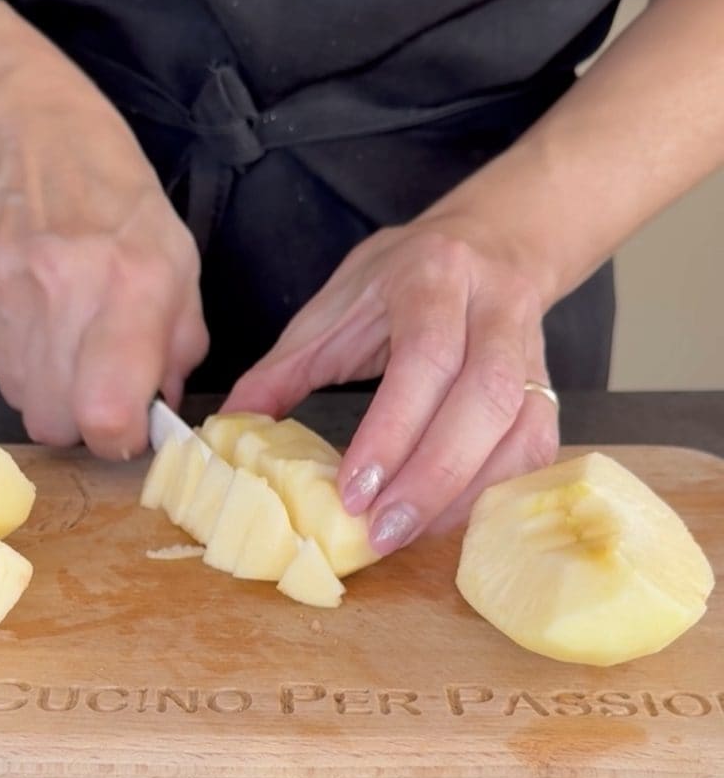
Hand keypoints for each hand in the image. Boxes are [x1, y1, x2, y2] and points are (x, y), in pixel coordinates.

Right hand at [0, 55, 208, 458]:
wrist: (24, 129)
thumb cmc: (118, 196)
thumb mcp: (179, 260)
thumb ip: (178, 345)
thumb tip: (157, 412)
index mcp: (130, 282)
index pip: (106, 413)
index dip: (121, 437)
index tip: (130, 424)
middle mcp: (58, 290)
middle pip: (55, 422)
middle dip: (82, 419)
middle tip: (98, 382)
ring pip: (20, 398)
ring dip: (49, 388)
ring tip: (66, 336)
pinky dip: (17, 354)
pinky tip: (32, 310)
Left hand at [221, 218, 559, 553]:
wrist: (489, 242)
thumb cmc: (402, 276)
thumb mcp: (336, 304)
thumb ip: (283, 366)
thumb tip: (229, 426)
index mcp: (433, 278)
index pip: (424, 358)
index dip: (392, 430)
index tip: (352, 491)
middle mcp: (493, 309)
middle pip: (483, 398)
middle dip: (432, 475)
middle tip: (381, 531)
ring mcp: (531, 348)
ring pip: (522, 426)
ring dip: (468, 492)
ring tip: (412, 535)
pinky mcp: (548, 383)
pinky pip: (538, 445)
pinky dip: (497, 489)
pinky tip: (454, 519)